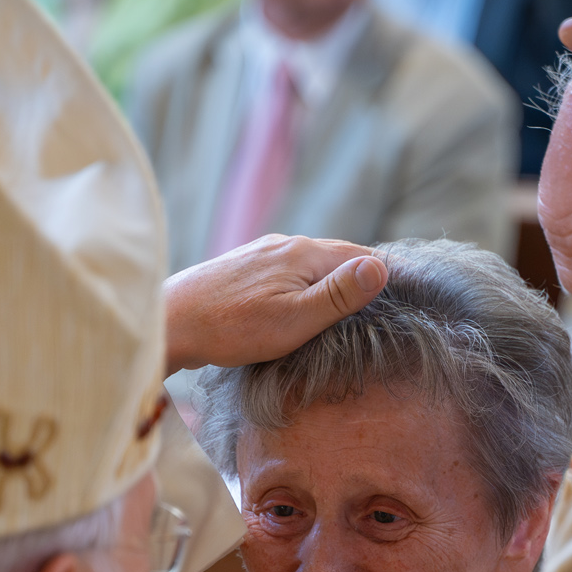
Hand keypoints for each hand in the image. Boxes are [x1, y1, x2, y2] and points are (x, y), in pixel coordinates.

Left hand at [164, 234, 388, 374]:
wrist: (169, 321)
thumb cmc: (231, 327)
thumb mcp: (295, 319)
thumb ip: (338, 295)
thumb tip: (381, 268)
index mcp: (305, 253)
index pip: (363, 258)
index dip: (384, 279)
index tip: (402, 303)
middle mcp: (286, 244)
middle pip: (339, 258)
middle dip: (359, 282)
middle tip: (379, 313)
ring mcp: (263, 253)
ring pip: (311, 265)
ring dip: (330, 285)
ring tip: (344, 314)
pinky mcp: (244, 267)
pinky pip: (288, 272)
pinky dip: (303, 288)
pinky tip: (298, 309)